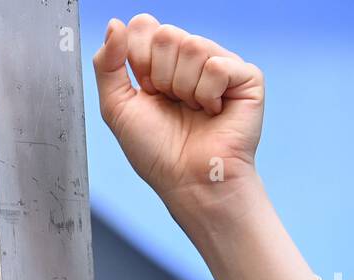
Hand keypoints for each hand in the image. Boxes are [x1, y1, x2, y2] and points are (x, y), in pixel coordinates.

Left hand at [93, 14, 264, 214]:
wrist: (188, 181)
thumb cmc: (156, 152)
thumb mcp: (117, 108)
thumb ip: (107, 65)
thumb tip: (114, 24)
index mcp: (160, 61)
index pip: (144, 26)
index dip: (138, 60)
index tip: (146, 93)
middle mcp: (190, 58)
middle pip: (166, 33)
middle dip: (160, 77)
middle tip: (171, 104)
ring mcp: (220, 64)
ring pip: (192, 46)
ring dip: (184, 89)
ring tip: (193, 111)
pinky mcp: (246, 77)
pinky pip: (218, 65)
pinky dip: (208, 95)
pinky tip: (214, 113)